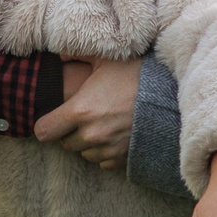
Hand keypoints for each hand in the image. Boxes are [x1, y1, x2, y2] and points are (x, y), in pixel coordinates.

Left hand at [37, 56, 138, 171]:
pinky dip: (105, 151)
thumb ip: (77, 54)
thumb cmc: (137, 74)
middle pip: (65, 144)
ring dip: (88, 143)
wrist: (173, 96)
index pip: (44, 131)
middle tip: (83, 117)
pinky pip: (104, 161)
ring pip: (85, 154)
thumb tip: (60, 55)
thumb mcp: (106, 58)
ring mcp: (109, 149)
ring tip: (102, 124)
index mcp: (80, 110)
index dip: (45, 125)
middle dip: (70, 132)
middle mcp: (92, 134)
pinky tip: (115, 134)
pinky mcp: (124, 158)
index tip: (53, 119)